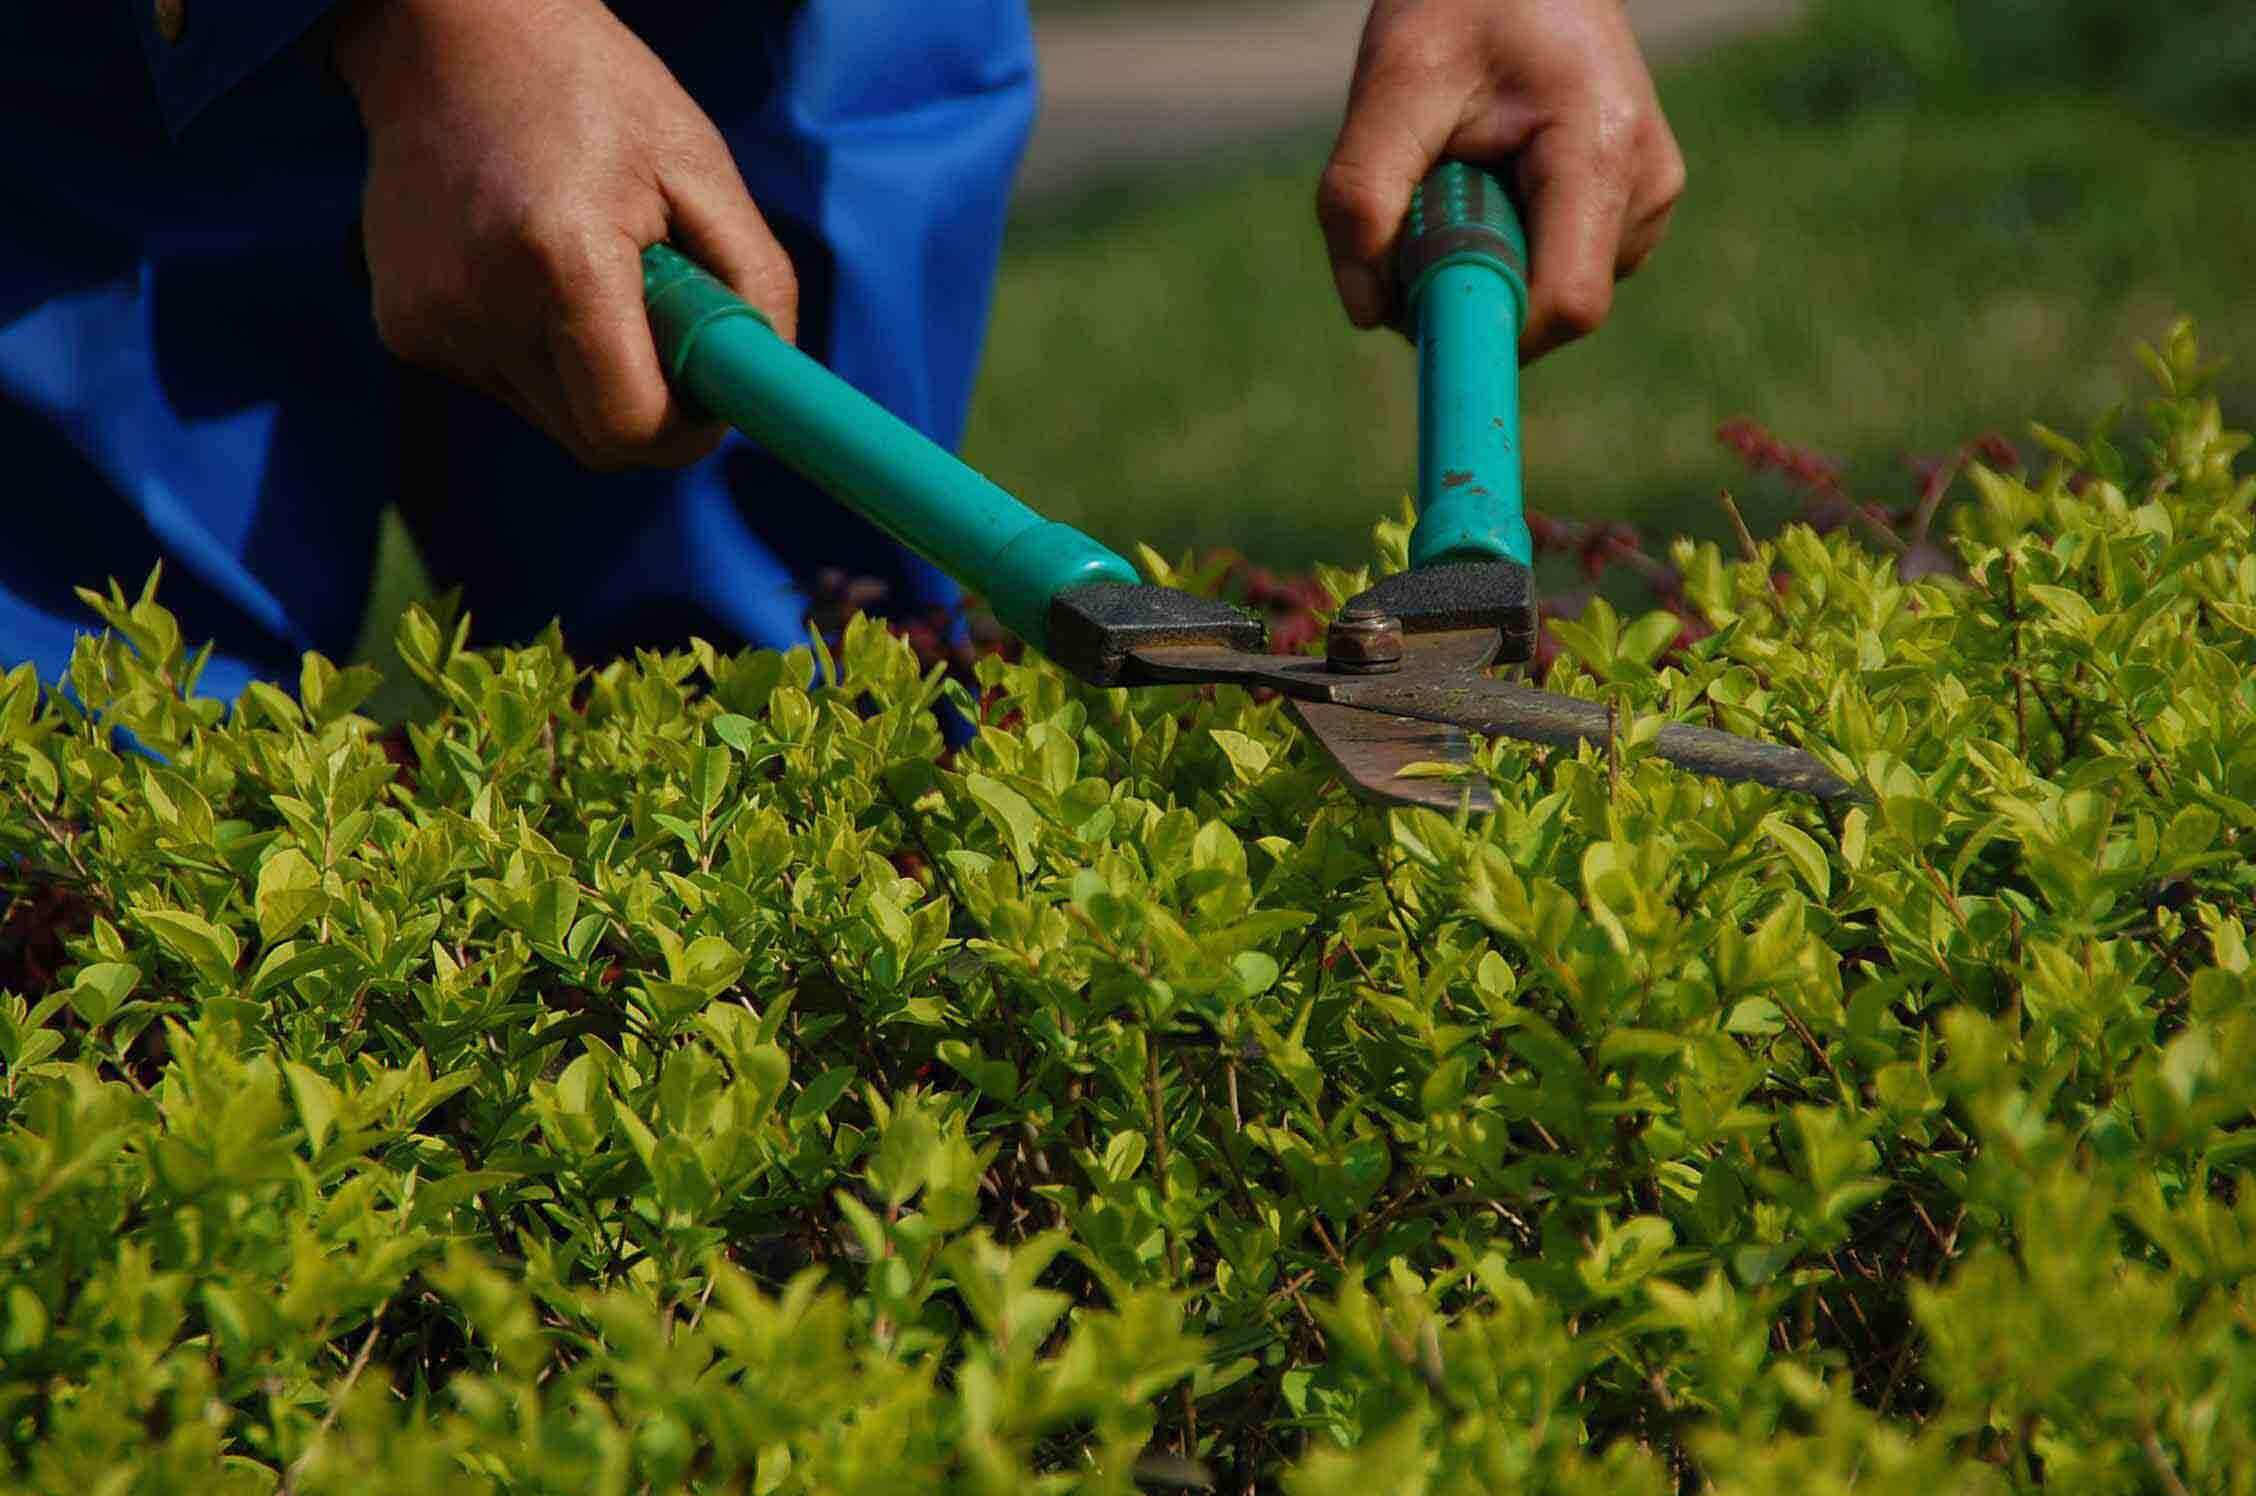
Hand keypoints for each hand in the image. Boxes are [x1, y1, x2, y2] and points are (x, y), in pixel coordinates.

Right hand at [333, 0, 796, 467]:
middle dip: (645, 404)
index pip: (628, 426)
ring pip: (550, 416)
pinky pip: (503, 381)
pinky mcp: (403, 327)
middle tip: (665, 323)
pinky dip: (537, 350)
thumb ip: (755, 282)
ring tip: (591, 273)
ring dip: (590, 374)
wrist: (450, 34)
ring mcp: (430, 321)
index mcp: (560, 259)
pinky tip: (531, 269)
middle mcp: (480, 305)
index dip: (685, 431)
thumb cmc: (591, 89)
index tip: (712, 397)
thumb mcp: (701, 166)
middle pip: (591, 437)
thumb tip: (768, 383)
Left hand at [1318, 0, 1683, 359]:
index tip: (1418, 315)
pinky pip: (1557, 272)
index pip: (1563, 305)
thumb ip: (1362, 194)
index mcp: (1600, 151)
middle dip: (1471, 289)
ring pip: (1550, 298)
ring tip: (1465, 173)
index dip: (1487, 331)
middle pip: (1550, 310)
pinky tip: (1493, 182)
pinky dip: (1506, 249)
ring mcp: (1648, 201)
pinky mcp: (1633, 209)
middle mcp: (1645, 186)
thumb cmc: (1460, 4)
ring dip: (1484, 266)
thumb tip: (1366, 312)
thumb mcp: (1395, 81)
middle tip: (1427, 207)